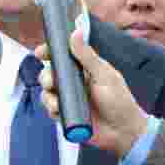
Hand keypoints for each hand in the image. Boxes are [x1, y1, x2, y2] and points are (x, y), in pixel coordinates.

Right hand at [34, 30, 148, 158]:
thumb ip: (87, 56)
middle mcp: (74, 83)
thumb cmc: (119, 101)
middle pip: (49, 74)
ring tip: (57, 104)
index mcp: (84, 69)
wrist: (124, 132)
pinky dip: (51, 111)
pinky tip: (59, 113)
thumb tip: (75, 32)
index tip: (40, 53)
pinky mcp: (67, 115)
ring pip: (47, 93)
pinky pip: (51, 111)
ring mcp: (70, 99)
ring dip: (47, 97)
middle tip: (50, 82)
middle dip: (45, 77)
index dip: (49, 53)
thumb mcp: (104, 76)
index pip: (62, 57)